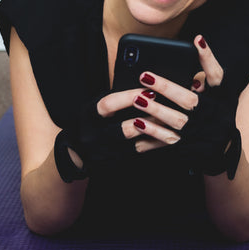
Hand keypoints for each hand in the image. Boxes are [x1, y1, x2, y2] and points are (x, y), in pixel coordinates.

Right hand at [54, 87, 180, 181]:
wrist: (76, 154)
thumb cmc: (90, 123)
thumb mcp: (95, 107)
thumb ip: (115, 100)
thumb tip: (143, 87)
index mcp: (87, 117)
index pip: (108, 105)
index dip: (129, 97)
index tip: (148, 90)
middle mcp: (94, 137)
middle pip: (124, 129)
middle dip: (147, 117)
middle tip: (167, 108)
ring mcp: (105, 153)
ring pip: (135, 144)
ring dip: (155, 131)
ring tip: (172, 120)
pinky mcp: (116, 162)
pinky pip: (140, 153)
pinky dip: (155, 143)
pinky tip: (169, 135)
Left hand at [132, 35, 241, 179]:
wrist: (220, 149)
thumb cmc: (217, 112)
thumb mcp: (220, 92)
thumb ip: (208, 70)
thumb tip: (197, 42)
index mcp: (218, 98)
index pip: (216, 75)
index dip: (207, 58)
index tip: (196, 39)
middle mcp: (209, 115)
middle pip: (189, 101)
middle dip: (167, 88)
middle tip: (144, 75)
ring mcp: (196, 133)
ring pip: (175, 123)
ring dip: (156, 111)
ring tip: (137, 99)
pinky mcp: (185, 147)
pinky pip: (166, 142)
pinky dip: (151, 135)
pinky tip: (137, 125)